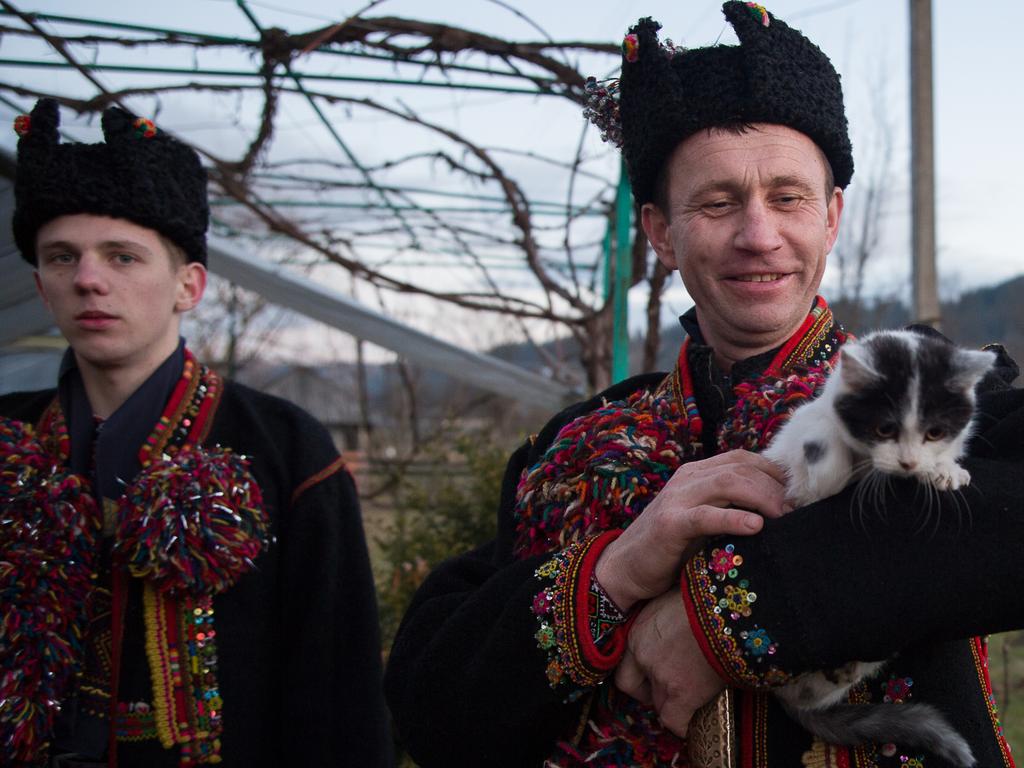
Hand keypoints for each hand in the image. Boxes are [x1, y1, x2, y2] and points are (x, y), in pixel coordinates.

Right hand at [595, 449, 787, 611]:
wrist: (624, 569)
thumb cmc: (670, 550)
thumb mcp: (704, 523)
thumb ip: (730, 509)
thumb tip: (780, 513)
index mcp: (697, 474)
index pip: (743, 459)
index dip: (775, 472)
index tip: (800, 493)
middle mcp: (687, 479)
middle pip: (741, 468)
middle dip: (775, 487)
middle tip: (800, 510)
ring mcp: (677, 498)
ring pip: (728, 483)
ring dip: (763, 497)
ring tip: (785, 516)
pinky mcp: (670, 524)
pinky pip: (706, 515)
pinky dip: (734, 518)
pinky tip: (756, 526)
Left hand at [614, 589, 723, 736]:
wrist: (723, 608)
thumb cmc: (703, 597)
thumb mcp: (672, 600)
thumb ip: (666, 617)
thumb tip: (675, 616)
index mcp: (638, 634)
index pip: (625, 668)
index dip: (639, 677)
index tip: (652, 678)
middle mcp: (644, 658)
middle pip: (640, 690)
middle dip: (654, 693)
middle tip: (674, 688)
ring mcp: (662, 678)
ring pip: (660, 706)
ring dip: (672, 705)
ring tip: (691, 700)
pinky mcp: (684, 694)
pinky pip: (676, 722)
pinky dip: (684, 726)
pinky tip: (696, 722)